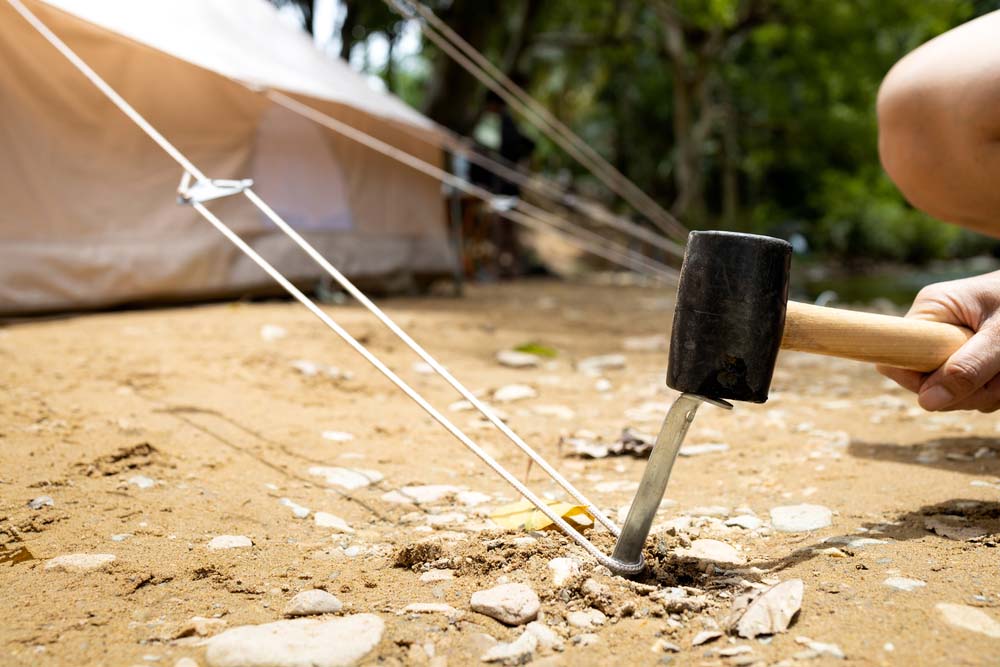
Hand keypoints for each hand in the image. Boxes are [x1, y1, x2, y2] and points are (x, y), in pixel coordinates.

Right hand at [877, 271, 999, 411]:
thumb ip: (969, 367)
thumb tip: (927, 402)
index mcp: (932, 310)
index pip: (895, 357)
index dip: (919, 380)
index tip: (953, 384)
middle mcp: (935, 326)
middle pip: (925, 380)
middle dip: (967, 389)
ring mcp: (950, 341)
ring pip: (951, 388)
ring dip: (987, 391)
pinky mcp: (968, 353)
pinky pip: (970, 386)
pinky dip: (994, 388)